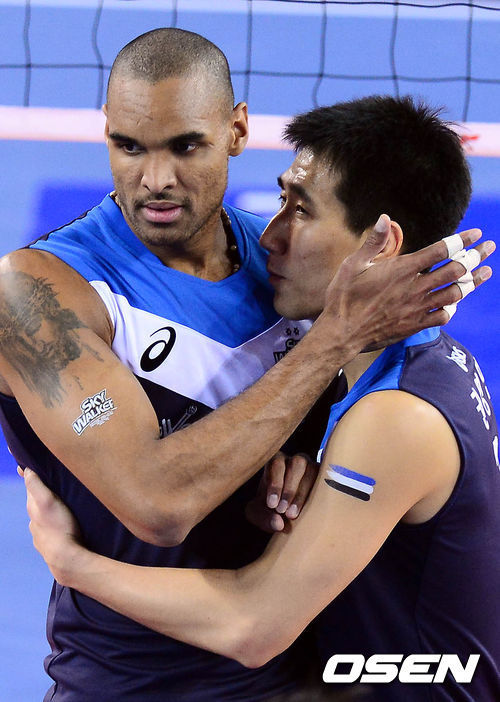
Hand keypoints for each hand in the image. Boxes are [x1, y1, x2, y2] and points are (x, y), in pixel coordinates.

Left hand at [20, 466, 82, 585]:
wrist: (66, 559)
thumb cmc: (59, 528)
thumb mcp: (47, 501)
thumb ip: (35, 485)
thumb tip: (25, 469)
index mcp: (33, 507)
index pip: (29, 485)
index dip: (29, 473)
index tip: (29, 464)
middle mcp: (33, 520)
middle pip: (35, 500)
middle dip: (41, 491)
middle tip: (52, 480)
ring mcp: (40, 534)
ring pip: (43, 516)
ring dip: (48, 508)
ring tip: (60, 503)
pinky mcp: (50, 544)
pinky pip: (50, 529)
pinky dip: (53, 523)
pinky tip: (62, 524)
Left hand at [246, 452, 318, 531]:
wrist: (286, 513)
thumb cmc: (269, 508)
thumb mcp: (259, 513)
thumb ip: (264, 517)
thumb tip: (279, 523)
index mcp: (276, 461)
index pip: (276, 464)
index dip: (275, 484)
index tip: (272, 505)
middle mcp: (295, 460)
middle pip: (297, 464)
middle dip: (290, 489)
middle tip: (282, 511)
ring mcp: (313, 467)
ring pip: (312, 470)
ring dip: (303, 493)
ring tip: (293, 515)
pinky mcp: (325, 477)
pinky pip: (326, 480)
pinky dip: (319, 494)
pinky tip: (311, 510)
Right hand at [322, 215, 494, 351]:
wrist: (342, 333)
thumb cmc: (344, 297)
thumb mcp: (354, 264)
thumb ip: (373, 241)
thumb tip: (384, 217)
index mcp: (402, 269)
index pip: (440, 251)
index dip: (462, 240)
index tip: (477, 233)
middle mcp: (415, 288)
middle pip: (456, 270)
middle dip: (476, 256)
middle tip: (490, 248)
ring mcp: (417, 308)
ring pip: (455, 293)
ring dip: (473, 282)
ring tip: (486, 272)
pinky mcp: (414, 324)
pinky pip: (443, 316)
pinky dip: (452, 308)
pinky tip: (455, 303)